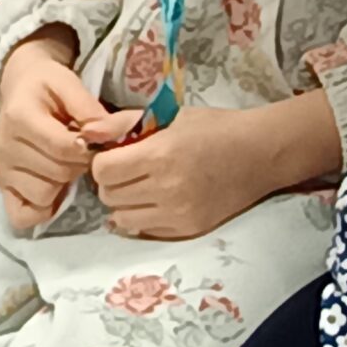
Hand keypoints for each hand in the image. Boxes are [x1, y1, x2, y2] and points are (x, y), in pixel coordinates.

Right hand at [0, 32, 106, 232]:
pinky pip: (22, 215)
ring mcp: (0, 170)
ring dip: (63, 184)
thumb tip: (115, 133)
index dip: (88, 148)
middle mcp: (5, 147)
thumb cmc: (47, 86)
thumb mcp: (70, 84)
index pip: (63, 148)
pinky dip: (41, 207)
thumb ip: (92, 110)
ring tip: (66, 163)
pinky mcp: (1, 186)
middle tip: (83, 151)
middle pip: (56, 174)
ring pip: (42, 195)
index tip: (94, 140)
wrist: (20, 87)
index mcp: (20, 117)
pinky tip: (53, 188)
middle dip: (78, 164)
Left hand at [88, 95, 336, 241]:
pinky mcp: (187, 230)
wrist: (260, 154)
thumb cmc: (215, 128)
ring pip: (121, 219)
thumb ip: (125, 123)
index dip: (104, 160)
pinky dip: (143, 217)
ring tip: (142, 186)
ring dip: (125, 202)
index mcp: (161, 154)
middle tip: (129, 169)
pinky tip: (158, 200)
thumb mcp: (170, 115)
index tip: (116, 154)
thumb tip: (87, 132)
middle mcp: (166, 189)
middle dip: (112, 182)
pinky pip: (144, 231)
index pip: (103, 170)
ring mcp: (177, 215)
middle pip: (109, 196)